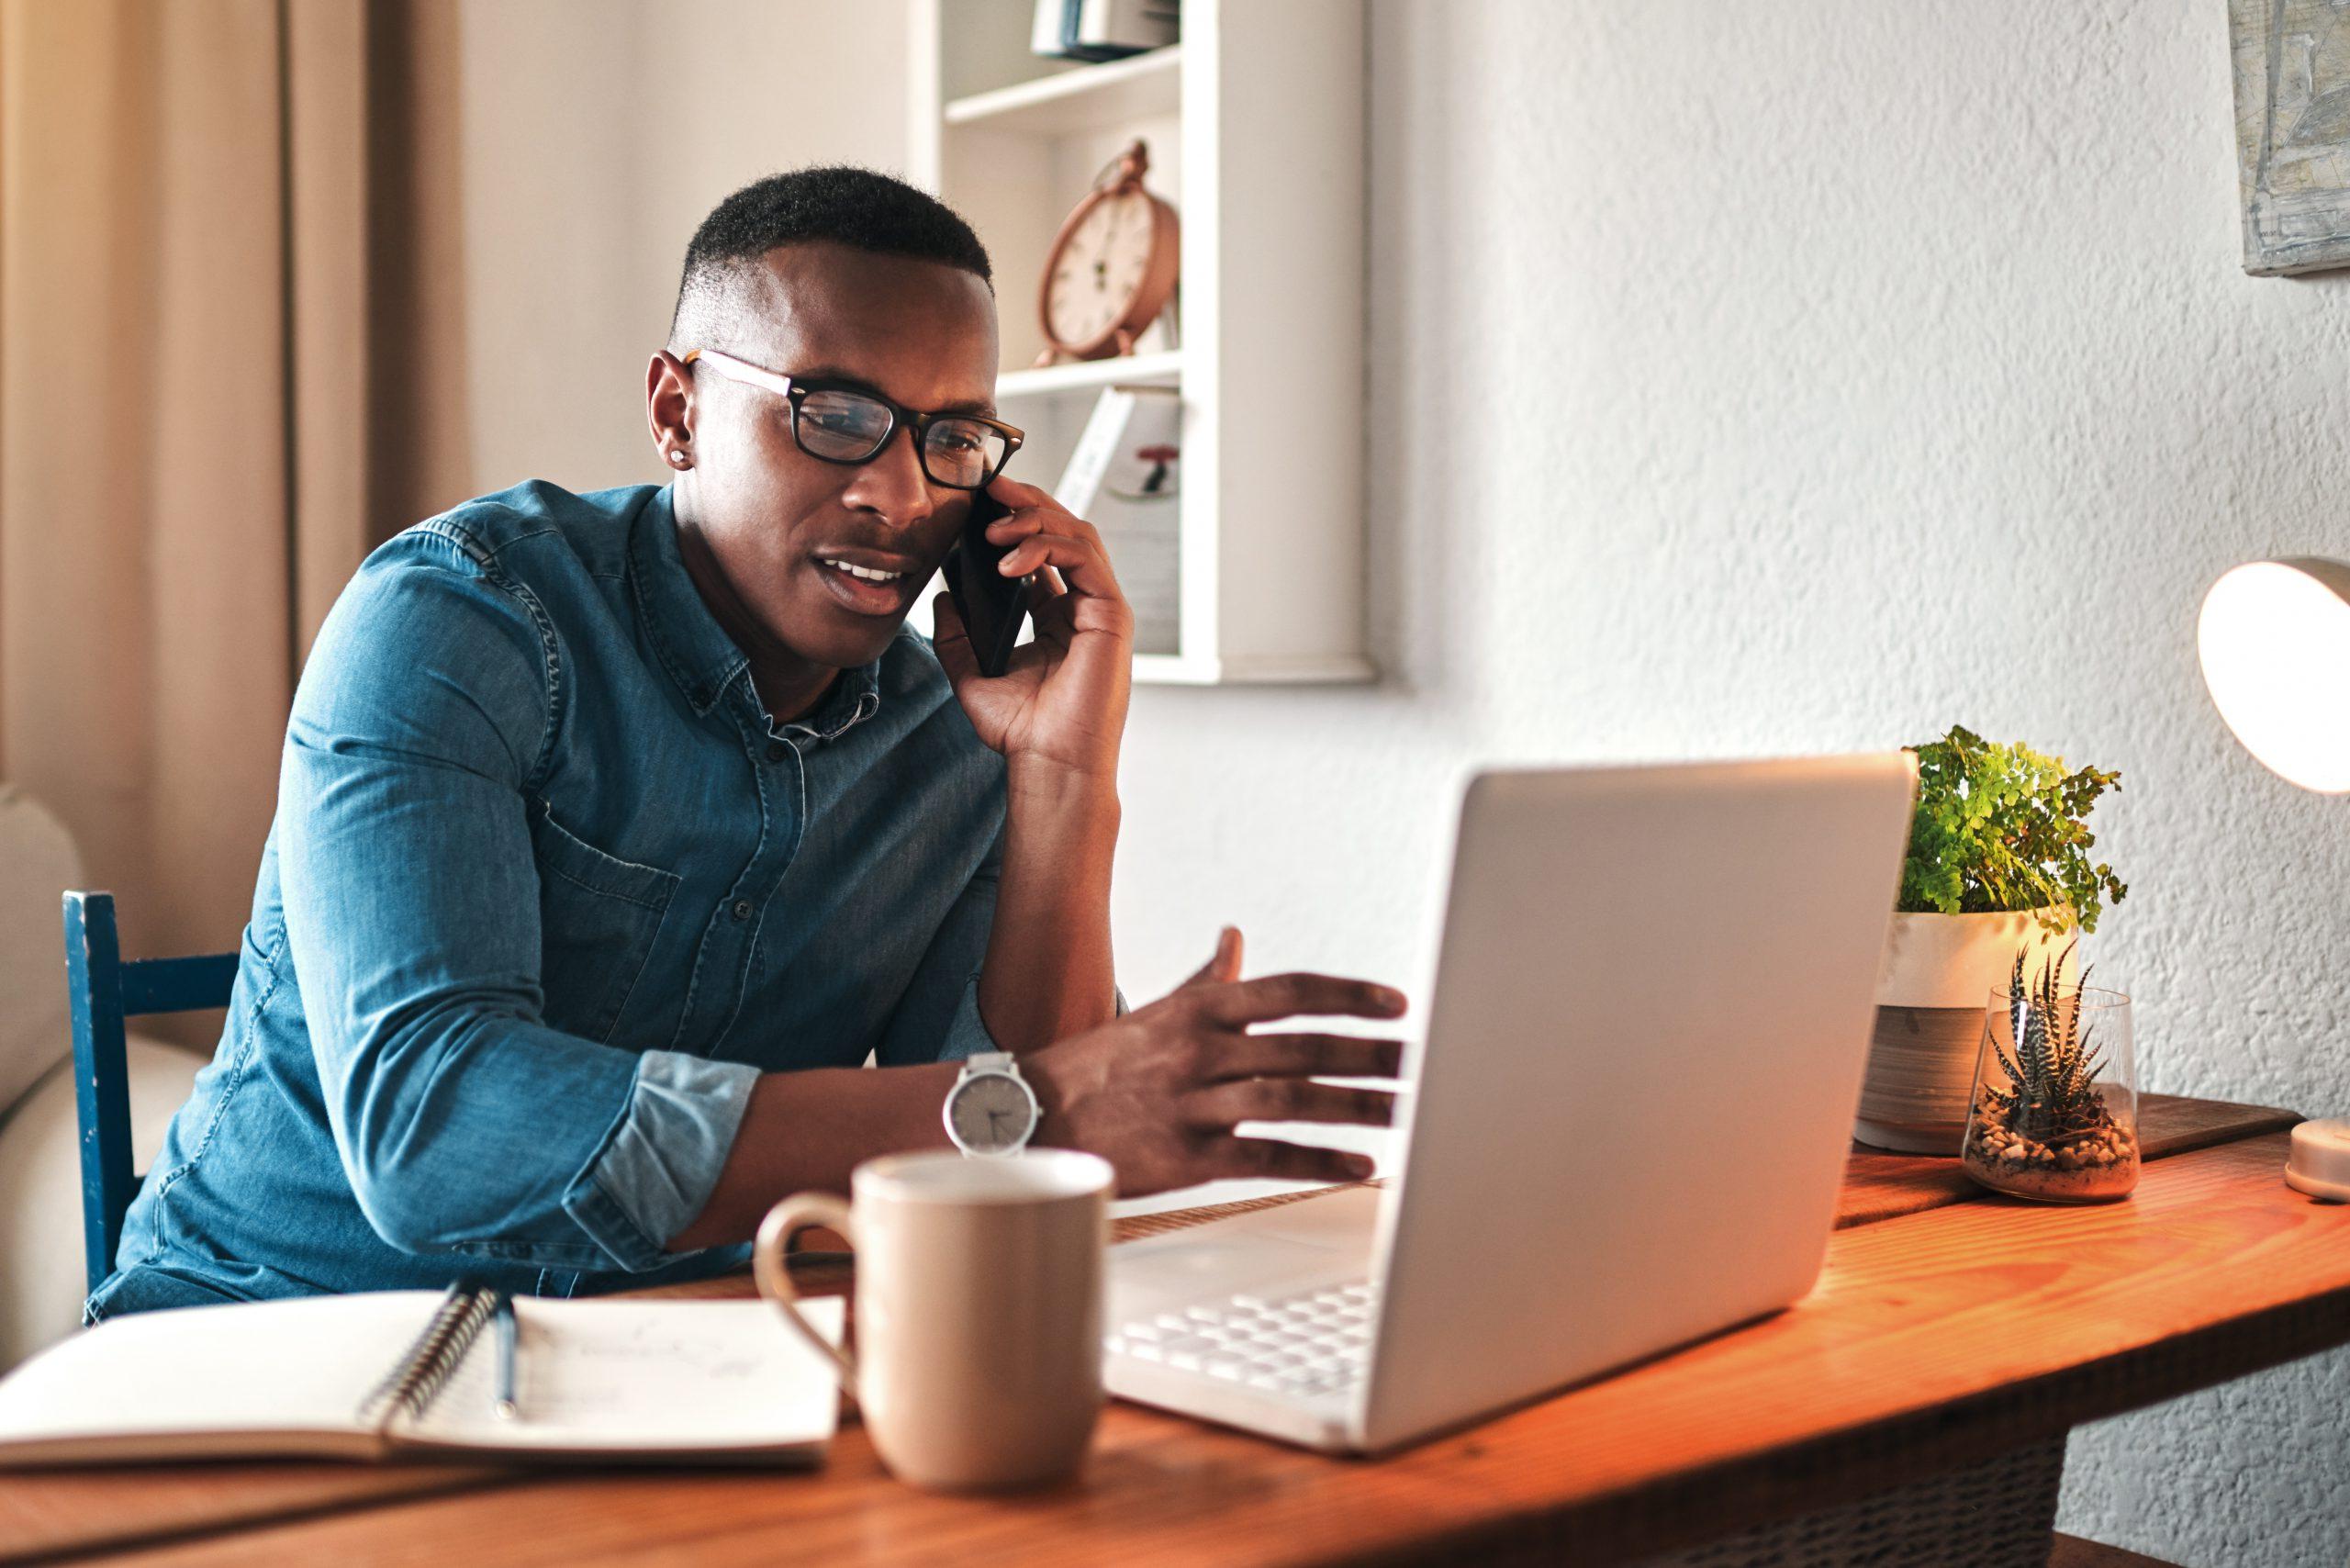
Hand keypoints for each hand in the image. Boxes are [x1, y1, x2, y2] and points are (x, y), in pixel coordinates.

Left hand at [929, 475, 1132, 782]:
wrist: (1049, 765)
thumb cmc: (1021, 732)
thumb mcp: (970, 676)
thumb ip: (956, 637)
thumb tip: (942, 597)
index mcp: (1056, 617)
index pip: (1042, 550)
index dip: (1014, 520)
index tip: (977, 504)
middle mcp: (1082, 607)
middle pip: (1063, 530)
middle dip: (1026, 502)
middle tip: (988, 488)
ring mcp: (1101, 609)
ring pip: (1077, 534)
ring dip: (1034, 519)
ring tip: (993, 528)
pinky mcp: (1111, 615)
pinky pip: (1084, 558)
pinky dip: (1047, 546)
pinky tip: (1010, 560)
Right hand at [1023, 926, 1409, 1195]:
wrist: (1033, 1116)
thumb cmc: (1103, 1064)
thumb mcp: (1157, 1011)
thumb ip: (1207, 979)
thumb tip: (1235, 937)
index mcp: (1200, 1009)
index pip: (1289, 992)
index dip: (1347, 996)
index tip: (1397, 1004)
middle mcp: (1202, 1051)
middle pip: (1304, 1049)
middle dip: (1371, 1055)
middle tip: (1424, 1061)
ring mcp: (1195, 1104)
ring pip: (1292, 1101)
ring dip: (1357, 1107)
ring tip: (1407, 1112)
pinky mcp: (1188, 1157)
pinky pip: (1265, 1158)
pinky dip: (1316, 1162)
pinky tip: (1359, 1165)